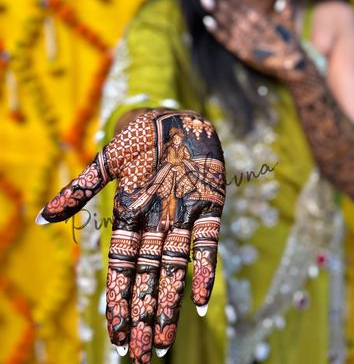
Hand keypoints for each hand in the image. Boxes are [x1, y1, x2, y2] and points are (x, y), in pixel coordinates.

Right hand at [36, 109, 225, 361]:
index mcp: (131, 215)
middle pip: (148, 277)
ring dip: (169, 304)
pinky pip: (207, 244)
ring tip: (162, 342)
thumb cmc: (140, 137)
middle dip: (144, 315)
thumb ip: (81, 189)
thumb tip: (43, 219)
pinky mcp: (209, 207)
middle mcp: (156, 223)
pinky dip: (203, 271)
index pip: (122, 267)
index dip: (119, 300)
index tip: (115, 335)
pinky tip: (199, 301)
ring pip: (175, 269)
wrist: (178, 115)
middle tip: (141, 356)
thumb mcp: (107, 161)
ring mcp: (183, 216)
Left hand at [202, 0, 305, 80]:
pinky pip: (227, 41)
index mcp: (262, 18)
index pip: (240, 3)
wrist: (292, 64)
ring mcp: (246, 41)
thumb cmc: (289, 38)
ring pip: (227, 24)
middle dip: (217, 0)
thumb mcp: (290, 17)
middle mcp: (252, 29)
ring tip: (204, 0)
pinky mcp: (242, 53)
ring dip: (215, 11)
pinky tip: (207, 22)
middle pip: (231, 11)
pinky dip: (217, 32)